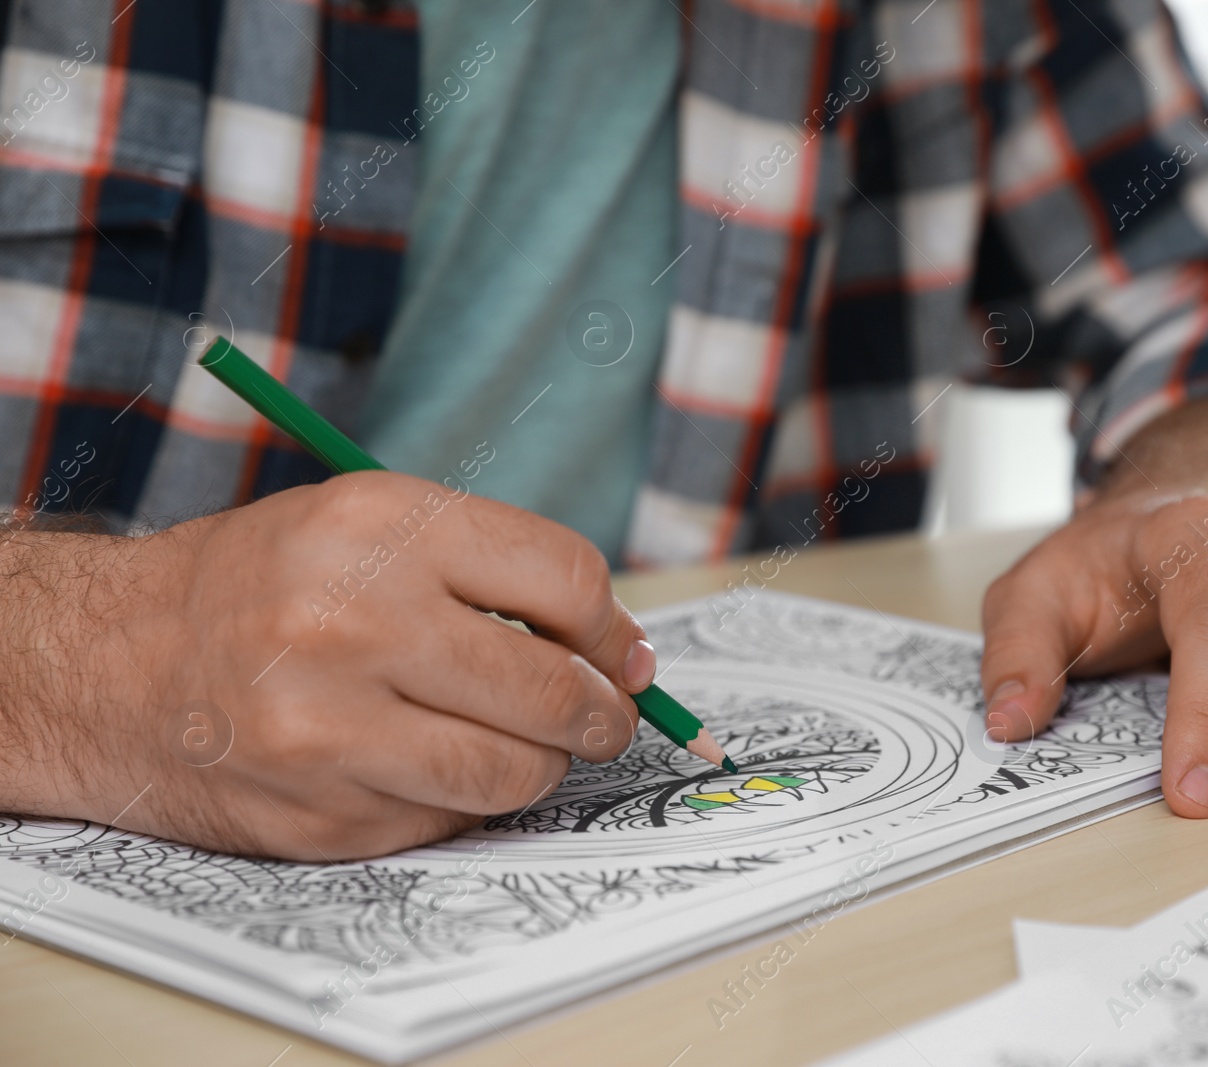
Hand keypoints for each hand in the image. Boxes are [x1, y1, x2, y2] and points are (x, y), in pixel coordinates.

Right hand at [0, 472, 653, 859]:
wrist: (108, 664)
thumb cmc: (259, 584)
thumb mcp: (366, 526)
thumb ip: (491, 569)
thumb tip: (622, 650)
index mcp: (379, 526)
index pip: (564, 579)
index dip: (612, 627)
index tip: (620, 653)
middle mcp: (353, 622)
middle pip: (553, 690)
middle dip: (603, 714)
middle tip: (605, 717)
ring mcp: (331, 730)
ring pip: (513, 773)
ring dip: (541, 765)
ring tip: (521, 743)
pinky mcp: (319, 816)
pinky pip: (447, 821)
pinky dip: (462, 800)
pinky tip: (426, 765)